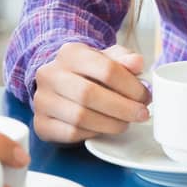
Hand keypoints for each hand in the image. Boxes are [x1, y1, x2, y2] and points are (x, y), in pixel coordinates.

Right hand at [33, 42, 150, 143]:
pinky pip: (70, 133)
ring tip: (125, 123)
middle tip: (141, 115)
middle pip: (90, 94)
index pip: (106, 69)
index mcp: (70, 52)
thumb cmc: (88, 73)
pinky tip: (103, 129)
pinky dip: (92, 134)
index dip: (131, 86)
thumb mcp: (107, 59)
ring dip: (110, 124)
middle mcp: (50, 74)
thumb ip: (124, 59)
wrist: (58, 85)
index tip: (146, 97)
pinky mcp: (40, 123)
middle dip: (122, 108)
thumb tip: (137, 63)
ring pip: (80, 117)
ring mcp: (42, 99)